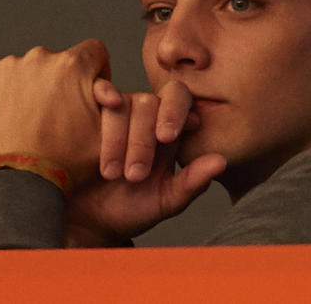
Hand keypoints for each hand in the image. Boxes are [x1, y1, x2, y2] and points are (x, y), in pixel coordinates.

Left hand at [0, 39, 110, 186]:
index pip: (94, 51)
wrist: (18, 180)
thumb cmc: (64, 161)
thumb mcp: (106, 132)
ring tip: (32, 121)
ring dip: (33, 87)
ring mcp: (10, 65)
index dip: (96, 72)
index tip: (88, 92)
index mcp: (73, 65)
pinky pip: (3, 77)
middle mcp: (40, 56)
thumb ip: (113, 101)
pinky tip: (13, 118)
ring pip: (30, 70)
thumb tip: (109, 88)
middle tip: (58, 116)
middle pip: (59, 62)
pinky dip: (8, 92)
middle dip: (61, 83)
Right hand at [65, 82, 225, 244]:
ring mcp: (116, 113)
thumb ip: (192, 182)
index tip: (167, 137)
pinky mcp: (89, 113)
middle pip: (150, 103)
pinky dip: (103, 92)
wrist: (90, 221)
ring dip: (118, 137)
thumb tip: (221, 161)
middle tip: (135, 175)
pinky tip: (108, 103)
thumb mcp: (165, 201)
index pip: (180, 101)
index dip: (176, 112)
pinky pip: (98, 90)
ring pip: (123, 103)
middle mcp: (144, 116)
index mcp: (169, 131)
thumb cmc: (131, 210)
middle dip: (142, 140)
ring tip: (111, 174)